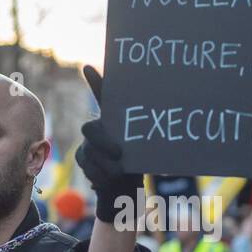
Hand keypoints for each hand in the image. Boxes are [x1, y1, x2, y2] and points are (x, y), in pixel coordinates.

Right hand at [77, 65, 140, 223]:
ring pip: (89, 150)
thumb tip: (171, 136)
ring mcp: (88, 142)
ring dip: (104, 164)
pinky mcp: (81, 156)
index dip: (95, 82)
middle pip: (90, 129)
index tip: (87, 67)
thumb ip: (147, 141)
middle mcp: (98, 126)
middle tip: (119, 154)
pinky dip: (97, 174)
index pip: (103, 96)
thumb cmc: (138, 161)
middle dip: (103, 142)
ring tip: (118, 173)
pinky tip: (106, 180)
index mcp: (115, 119)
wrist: (124, 183)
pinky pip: (86, 164)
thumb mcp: (146, 148)